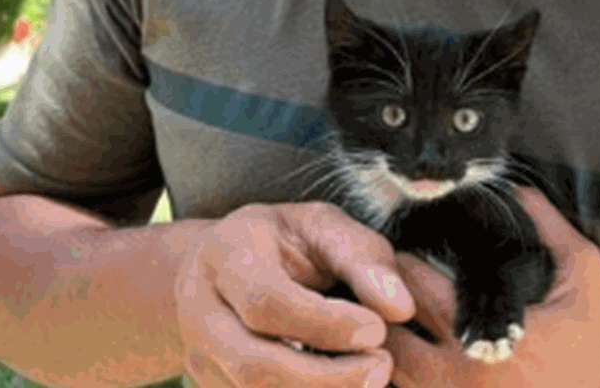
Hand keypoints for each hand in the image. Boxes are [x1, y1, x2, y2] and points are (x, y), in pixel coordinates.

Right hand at [174, 200, 417, 387]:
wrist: (225, 262)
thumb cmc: (285, 241)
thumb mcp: (323, 227)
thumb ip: (363, 259)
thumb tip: (400, 308)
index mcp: (224, 255)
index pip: (265, 302)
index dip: (325, 325)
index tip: (377, 329)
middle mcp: (199, 309)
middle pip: (253, 363)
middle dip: (325, 378)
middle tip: (382, 367)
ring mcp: (199, 355)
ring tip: (370, 379)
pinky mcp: (212, 385)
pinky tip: (344, 386)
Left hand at [383, 186, 599, 387]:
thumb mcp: (584, 274)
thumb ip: (549, 227)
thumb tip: (519, 190)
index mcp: (484, 335)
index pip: (412, 288)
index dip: (402, 264)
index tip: (406, 254)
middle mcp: (460, 380)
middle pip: (388, 336)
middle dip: (383, 307)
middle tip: (386, 290)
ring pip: (392, 375)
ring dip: (388, 347)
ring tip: (393, 324)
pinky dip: (405, 380)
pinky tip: (415, 362)